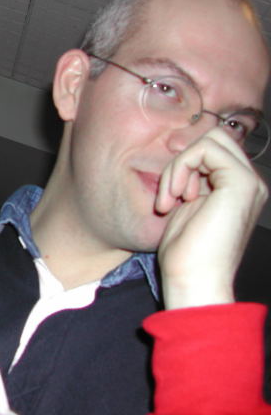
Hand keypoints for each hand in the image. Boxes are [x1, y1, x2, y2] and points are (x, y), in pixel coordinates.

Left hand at [155, 128, 267, 308]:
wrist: (194, 280)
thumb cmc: (185, 253)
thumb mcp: (185, 207)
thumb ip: (191, 181)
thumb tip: (182, 156)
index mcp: (236, 189)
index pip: (212, 150)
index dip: (185, 163)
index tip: (169, 195)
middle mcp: (249, 184)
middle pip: (215, 138)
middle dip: (182, 160)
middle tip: (170, 194)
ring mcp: (249, 183)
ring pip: (210, 139)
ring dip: (179, 166)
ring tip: (171, 199)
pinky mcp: (241, 183)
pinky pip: (205, 149)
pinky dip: (181, 168)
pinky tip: (176, 198)